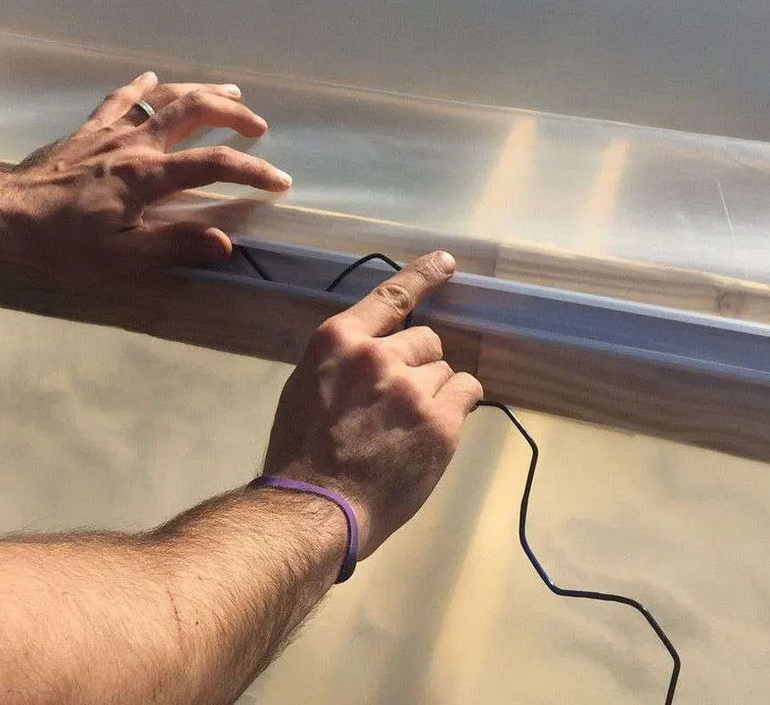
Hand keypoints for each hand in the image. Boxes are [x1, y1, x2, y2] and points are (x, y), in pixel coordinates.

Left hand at [0, 72, 291, 277]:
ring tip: (229, 93)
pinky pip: (121, 99)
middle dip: (233, 116)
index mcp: (148, 176)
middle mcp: (135, 144)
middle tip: (259, 127)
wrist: (1, 213)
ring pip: (165, 98)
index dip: (252, 171)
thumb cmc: (60, 243)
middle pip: (195, 113)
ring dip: (200, 92)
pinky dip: (142, 87)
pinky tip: (152, 78)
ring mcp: (110, 132)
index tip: (279, 182)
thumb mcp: (119, 258)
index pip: (214, 165)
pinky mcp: (87, 131)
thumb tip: (224, 243)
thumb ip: (173, 246)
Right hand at [261, 251, 482, 556]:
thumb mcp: (307, 385)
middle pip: (426, 340)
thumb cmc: (300, 451)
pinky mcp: (440, 421)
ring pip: (446, 371)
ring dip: (434, 392)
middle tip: (396, 404)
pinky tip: (437, 428)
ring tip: (407, 427)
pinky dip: (458, 407)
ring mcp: (411, 387)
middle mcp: (377, 354)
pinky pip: (468, 392)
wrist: (316, 506)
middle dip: (418, 366)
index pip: (391, 296)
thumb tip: (379, 353)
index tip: (446, 263)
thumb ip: (346, 360)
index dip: (423, 276)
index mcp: (338, 340)